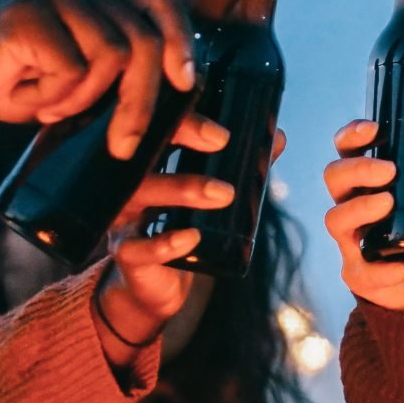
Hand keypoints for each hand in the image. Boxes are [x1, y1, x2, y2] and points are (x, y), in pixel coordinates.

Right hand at [0, 0, 196, 158]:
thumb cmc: (15, 84)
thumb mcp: (85, 97)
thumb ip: (141, 103)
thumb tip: (217, 136)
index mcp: (102, 0)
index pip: (164, 3)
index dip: (182, 41)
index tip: (187, 83)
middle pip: (143, 41)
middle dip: (141, 102)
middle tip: (120, 146)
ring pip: (112, 55)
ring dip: (82, 98)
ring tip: (48, 103)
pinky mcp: (29, 11)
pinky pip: (71, 66)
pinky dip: (52, 95)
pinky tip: (24, 89)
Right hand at [89, 118, 288, 364]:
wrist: (153, 284)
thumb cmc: (181, 227)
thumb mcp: (208, 194)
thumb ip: (241, 167)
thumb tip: (280, 138)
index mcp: (148, 160)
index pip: (159, 124)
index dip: (185, 118)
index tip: (221, 128)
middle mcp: (129, 182)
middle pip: (146, 146)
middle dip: (181, 137)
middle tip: (220, 141)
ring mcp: (123, 217)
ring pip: (142, 193)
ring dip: (183, 189)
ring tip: (223, 193)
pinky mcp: (126, 253)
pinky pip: (138, 247)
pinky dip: (165, 243)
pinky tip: (191, 238)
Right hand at [321, 120, 403, 318]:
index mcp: (367, 186)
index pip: (346, 153)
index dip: (351, 137)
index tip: (374, 129)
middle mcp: (353, 210)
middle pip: (334, 178)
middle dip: (357, 168)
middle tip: (390, 170)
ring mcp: (352, 243)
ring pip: (335, 218)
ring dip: (359, 207)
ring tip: (388, 202)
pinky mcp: (360, 277)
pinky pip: (361, 272)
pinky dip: (382, 270)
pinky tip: (401, 268)